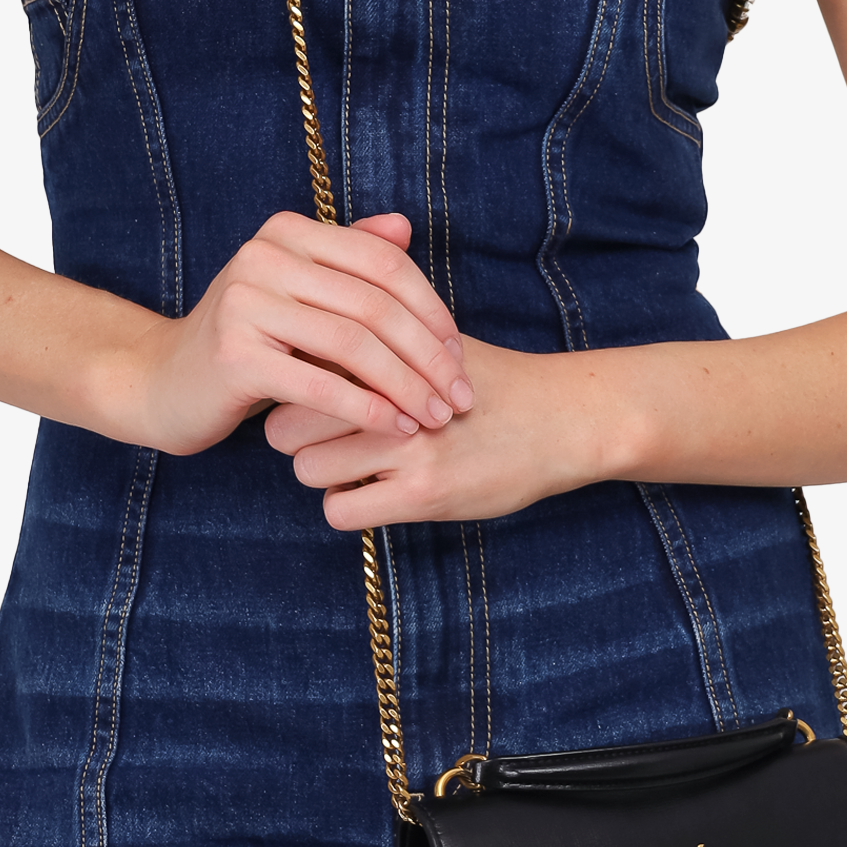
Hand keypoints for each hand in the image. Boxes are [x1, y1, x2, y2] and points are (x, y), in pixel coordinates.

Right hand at [112, 212, 475, 458]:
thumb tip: (404, 227)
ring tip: (435, 416)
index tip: (460, 354)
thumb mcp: (297, 293)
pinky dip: (368, 409)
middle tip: (460, 396)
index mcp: (287, 233)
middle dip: (428, 355)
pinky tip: (396, 428)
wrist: (162, 384)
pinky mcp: (235, 355)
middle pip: (375, 304)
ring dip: (406, 386)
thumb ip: (348, 259)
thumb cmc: (245, 342)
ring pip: (354, 345)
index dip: (431, 309)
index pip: (383, 263)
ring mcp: (246, 304)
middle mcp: (264, 257)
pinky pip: (321, 385)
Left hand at [265, 334, 619, 528]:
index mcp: (387, 349)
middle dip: (295, 433)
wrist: (561, 419)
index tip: (308, 398)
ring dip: (322, 471)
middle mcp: (391, 392)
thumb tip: (303, 336)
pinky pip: (340, 510)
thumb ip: (373, 336)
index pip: (298, 369)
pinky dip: (346, 503)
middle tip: (323, 436)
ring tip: (353, 464)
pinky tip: (373, 490)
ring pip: (307, 468)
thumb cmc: (490, 380)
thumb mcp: (433, 339)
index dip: (293, 387)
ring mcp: (407, 444)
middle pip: (286, 422)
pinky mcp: (424, 492)